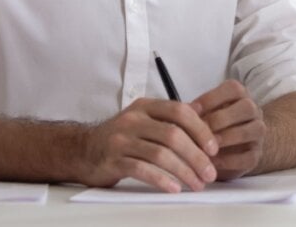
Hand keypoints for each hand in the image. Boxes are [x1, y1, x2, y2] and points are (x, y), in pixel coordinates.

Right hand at [79, 97, 218, 192]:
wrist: (81, 150)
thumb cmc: (122, 137)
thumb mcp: (145, 120)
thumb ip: (170, 118)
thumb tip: (203, 115)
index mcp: (146, 106)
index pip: (180, 111)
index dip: (201, 129)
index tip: (214, 149)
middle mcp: (133, 119)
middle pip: (173, 134)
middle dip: (196, 156)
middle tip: (210, 173)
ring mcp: (121, 139)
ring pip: (160, 154)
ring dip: (184, 171)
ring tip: (197, 184)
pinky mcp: (112, 160)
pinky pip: (142, 169)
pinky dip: (161, 180)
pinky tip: (174, 188)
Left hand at [192, 80, 266, 179]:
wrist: (231, 149)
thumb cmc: (213, 127)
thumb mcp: (205, 114)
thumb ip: (196, 112)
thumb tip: (182, 111)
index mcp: (240, 96)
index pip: (233, 89)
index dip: (211, 98)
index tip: (192, 110)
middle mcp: (254, 111)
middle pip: (247, 107)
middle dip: (221, 119)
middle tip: (201, 130)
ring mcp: (258, 133)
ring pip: (253, 129)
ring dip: (228, 138)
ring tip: (207, 147)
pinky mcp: (257, 155)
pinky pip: (250, 156)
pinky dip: (230, 160)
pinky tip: (213, 162)